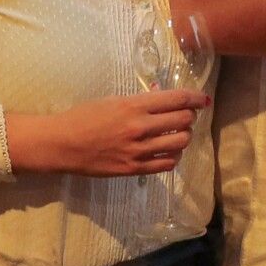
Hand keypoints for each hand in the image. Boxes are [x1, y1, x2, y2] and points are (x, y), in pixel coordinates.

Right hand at [5, 89, 211, 176]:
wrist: (61, 144)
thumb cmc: (84, 117)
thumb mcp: (113, 100)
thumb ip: (141, 100)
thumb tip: (164, 97)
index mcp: (134, 105)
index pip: (177, 99)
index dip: (196, 98)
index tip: (204, 99)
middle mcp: (140, 127)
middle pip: (184, 120)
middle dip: (190, 116)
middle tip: (186, 116)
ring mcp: (138, 150)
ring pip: (181, 142)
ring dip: (184, 136)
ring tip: (178, 133)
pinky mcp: (134, 168)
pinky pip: (167, 163)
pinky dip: (174, 155)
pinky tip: (169, 150)